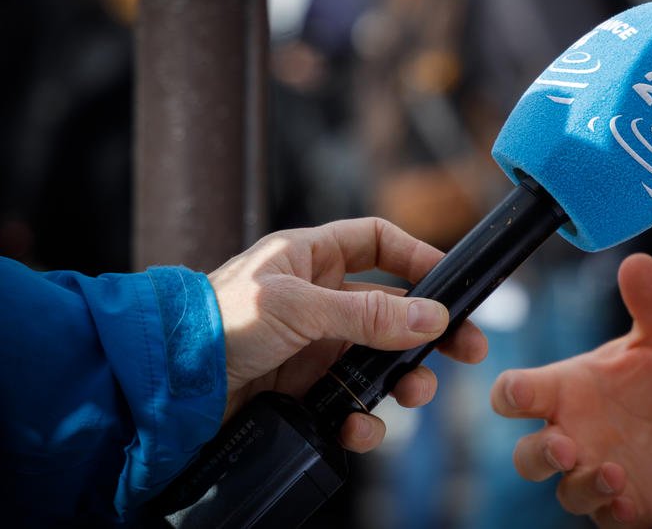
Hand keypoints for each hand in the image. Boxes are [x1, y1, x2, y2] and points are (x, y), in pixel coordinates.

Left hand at [209, 217, 487, 452]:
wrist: (164, 388)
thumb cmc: (216, 323)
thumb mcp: (298, 308)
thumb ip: (368, 314)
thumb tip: (433, 317)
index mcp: (311, 259)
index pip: (377, 242)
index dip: (417, 256)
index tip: (452, 283)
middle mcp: (318, 299)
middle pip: (392, 308)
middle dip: (430, 329)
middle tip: (468, 350)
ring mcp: (313, 346)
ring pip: (378, 359)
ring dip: (403, 378)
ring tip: (415, 393)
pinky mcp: (304, 390)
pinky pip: (350, 402)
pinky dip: (362, 419)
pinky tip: (359, 427)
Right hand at [491, 253, 651, 526]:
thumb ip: (649, 299)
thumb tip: (636, 260)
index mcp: (566, 388)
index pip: (517, 393)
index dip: (509, 394)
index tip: (518, 394)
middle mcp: (570, 431)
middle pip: (527, 455)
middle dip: (539, 454)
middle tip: (565, 445)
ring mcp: (592, 469)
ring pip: (562, 489)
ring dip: (580, 484)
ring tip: (613, 472)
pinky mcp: (621, 503)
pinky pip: (603, 517)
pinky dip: (611, 512)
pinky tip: (629, 501)